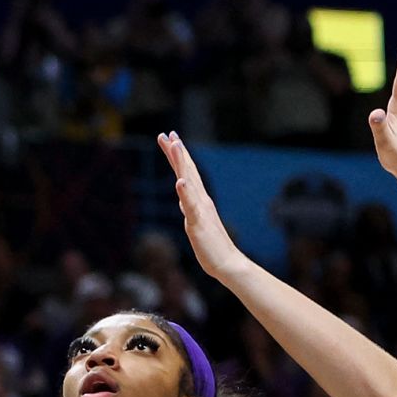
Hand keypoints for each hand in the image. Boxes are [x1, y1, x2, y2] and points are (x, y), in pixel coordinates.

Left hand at [156, 132, 248, 281]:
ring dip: (182, 163)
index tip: (171, 139)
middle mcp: (201, 201)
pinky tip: (180, 181)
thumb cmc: (213, 246)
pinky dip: (185, 193)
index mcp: (200, 201)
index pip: (187, 174)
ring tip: (175, 145)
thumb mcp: (196, 223)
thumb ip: (190, 209)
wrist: (227, 263)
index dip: (178, 156)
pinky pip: (191, 206)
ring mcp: (200, 211)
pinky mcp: (199, 223)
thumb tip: (182, 199)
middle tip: (168, 133)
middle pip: (187, 172)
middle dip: (177, 152)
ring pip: (189, 182)